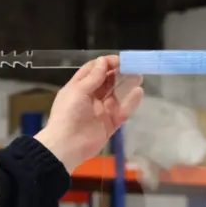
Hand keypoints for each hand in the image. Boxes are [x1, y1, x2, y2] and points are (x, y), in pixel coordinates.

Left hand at [34, 56, 143, 172]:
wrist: (67, 146)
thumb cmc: (68, 114)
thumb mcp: (78, 91)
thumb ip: (93, 77)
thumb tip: (103, 61)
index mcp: (78, 88)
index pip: (93, 70)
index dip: (106, 63)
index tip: (120, 60)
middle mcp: (90, 97)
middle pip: (106, 81)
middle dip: (119, 73)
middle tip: (132, 66)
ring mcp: (101, 111)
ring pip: (116, 95)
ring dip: (127, 85)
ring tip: (139, 76)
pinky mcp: (110, 123)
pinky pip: (123, 111)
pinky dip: (131, 102)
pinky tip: (139, 93)